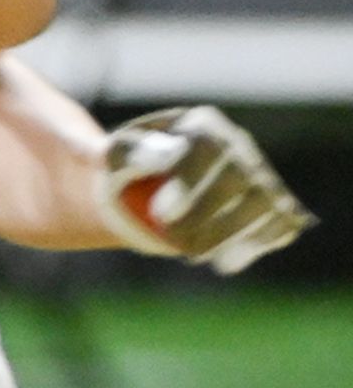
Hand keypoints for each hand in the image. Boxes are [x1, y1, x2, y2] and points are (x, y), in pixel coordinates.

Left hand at [99, 105, 315, 274]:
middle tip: (176, 241)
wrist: (137, 188)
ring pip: (266, 202)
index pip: (210, 149)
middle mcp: (236, 145)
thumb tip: (164, 158)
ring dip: (231, 235)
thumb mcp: (108, 155)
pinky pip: (279, 223)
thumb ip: (127, 152)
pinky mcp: (266, 203)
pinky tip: (225, 262)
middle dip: (209, 215)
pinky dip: (257, 244)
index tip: (164, 217)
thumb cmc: (119, 169)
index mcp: (200, 125)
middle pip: (241, 178)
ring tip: (193, 254)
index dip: (193, 185)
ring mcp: (256, 173)